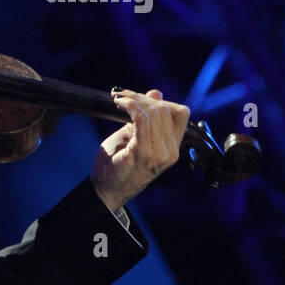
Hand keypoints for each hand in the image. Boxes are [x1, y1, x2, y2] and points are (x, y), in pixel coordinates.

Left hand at [90, 88, 189, 211]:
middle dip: (142, 97)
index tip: (137, 97)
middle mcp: (171, 151)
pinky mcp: (144, 153)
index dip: (160, 100)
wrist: (105, 192)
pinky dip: (131, 107)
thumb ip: (146, 118)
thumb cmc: (117, 166)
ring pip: (155, 113)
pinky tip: (120, 105)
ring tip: (118, 100)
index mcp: (172, 147)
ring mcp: (159, 154)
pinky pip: (141, 120)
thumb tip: (156, 92)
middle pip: (166, 110)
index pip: (180, 113)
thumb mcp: (134, 137)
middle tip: (122, 96)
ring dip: (134, 100)